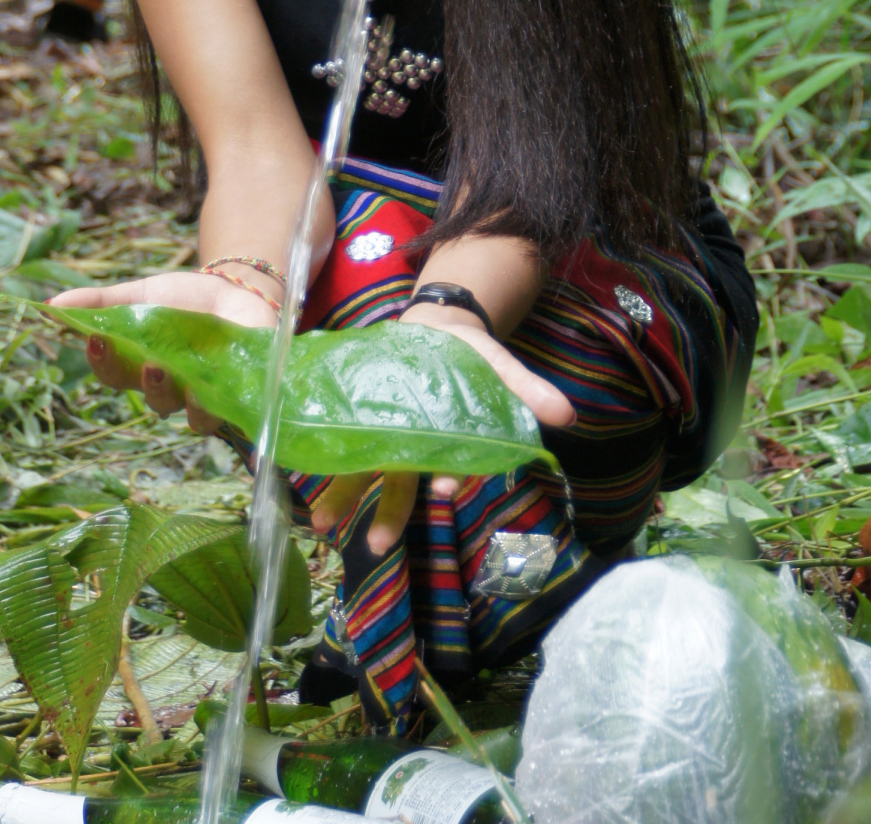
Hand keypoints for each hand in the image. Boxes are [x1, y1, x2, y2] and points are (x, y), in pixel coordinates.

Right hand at [50, 268, 279, 430]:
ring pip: (196, 415)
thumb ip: (100, 303)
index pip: (115, 374)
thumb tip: (49, 306)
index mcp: (142, 366)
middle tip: (152, 364)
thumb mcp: (141, 295)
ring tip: (198, 381)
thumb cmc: (183, 300)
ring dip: (195, 401)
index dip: (103, 362)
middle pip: (155, 400)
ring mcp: (209, 395)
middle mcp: (174, 389)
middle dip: (152, 384)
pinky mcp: (243, 395)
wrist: (237, 290)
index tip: (95, 339)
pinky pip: (236, 412)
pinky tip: (228, 396)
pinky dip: (233, 407)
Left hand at [309, 303, 573, 557]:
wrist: (434, 326)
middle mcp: (416, 447)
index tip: (445, 488)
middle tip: (378, 544)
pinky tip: (302, 477)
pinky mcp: (361, 416)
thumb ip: (527, 389)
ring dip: (345, 497)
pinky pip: (340, 444)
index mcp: (451, 439)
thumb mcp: (499, 364)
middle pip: (403, 485)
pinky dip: (321, 460)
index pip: (452, 467)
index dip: (450, 478)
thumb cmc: (470, 354)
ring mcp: (386, 435)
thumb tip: (568, 415)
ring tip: (322, 522)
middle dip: (391, 516)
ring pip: (365, 473)